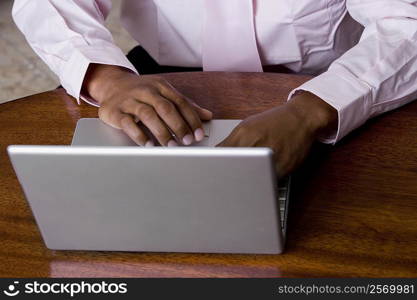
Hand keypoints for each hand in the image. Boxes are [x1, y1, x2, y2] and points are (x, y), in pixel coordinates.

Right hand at [82, 64, 212, 145]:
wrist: (112, 84)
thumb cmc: (143, 92)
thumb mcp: (164, 93)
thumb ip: (184, 105)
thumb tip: (207, 115)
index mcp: (161, 86)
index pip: (180, 102)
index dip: (191, 119)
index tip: (199, 134)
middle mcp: (146, 91)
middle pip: (165, 108)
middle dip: (179, 126)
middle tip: (187, 141)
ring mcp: (129, 100)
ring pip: (147, 115)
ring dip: (161, 132)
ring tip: (171, 146)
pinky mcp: (115, 111)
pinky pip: (128, 124)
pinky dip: (139, 135)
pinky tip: (149, 145)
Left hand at [217, 92, 336, 177]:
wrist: (301, 117)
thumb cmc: (275, 121)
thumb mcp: (249, 125)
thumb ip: (232, 141)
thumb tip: (217, 154)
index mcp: (243, 133)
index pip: (221, 154)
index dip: (216, 165)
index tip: (215, 171)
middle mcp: (255, 143)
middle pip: (233, 166)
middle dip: (230, 175)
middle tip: (229, 180)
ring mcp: (269, 155)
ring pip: (250, 176)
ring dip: (247, 181)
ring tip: (247, 180)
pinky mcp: (283, 165)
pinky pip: (267, 180)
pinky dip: (263, 182)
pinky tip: (263, 177)